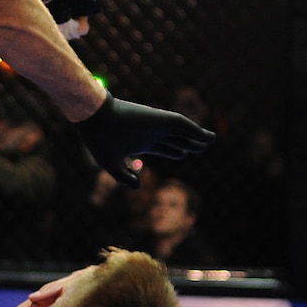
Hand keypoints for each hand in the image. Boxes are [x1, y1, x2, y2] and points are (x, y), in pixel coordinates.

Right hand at [75, 95, 214, 185]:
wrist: (95, 120)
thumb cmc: (99, 141)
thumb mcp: (111, 165)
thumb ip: (125, 177)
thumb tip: (138, 187)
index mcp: (142, 142)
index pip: (164, 147)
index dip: (175, 151)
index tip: (183, 154)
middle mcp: (152, 133)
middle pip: (177, 139)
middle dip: (190, 144)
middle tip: (202, 147)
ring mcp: (158, 126)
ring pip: (184, 132)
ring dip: (199, 137)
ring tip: (212, 140)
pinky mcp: (162, 120)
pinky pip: (185, 125)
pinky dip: (198, 131)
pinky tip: (208, 137)